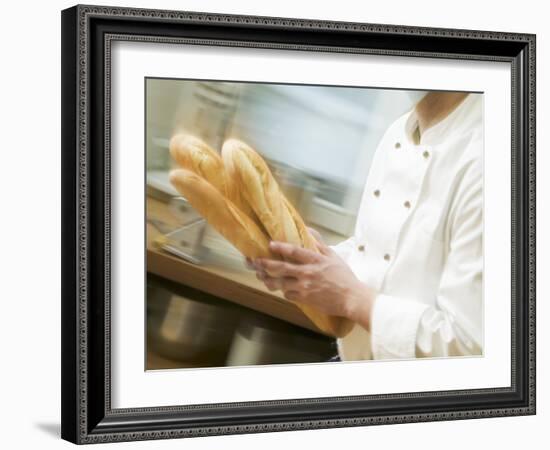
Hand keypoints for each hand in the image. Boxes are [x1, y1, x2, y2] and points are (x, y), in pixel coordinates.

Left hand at [246, 229, 376, 329]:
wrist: (351, 299)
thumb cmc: (344, 277)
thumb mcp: (333, 256)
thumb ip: (319, 243)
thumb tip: (308, 230)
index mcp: (315, 261)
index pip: (295, 251)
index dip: (280, 247)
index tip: (270, 244)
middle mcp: (307, 273)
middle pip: (281, 268)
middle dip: (265, 264)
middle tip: (255, 261)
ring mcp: (305, 287)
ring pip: (280, 283)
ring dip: (268, 279)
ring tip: (261, 276)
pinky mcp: (304, 299)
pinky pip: (288, 295)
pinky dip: (283, 291)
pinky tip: (281, 289)